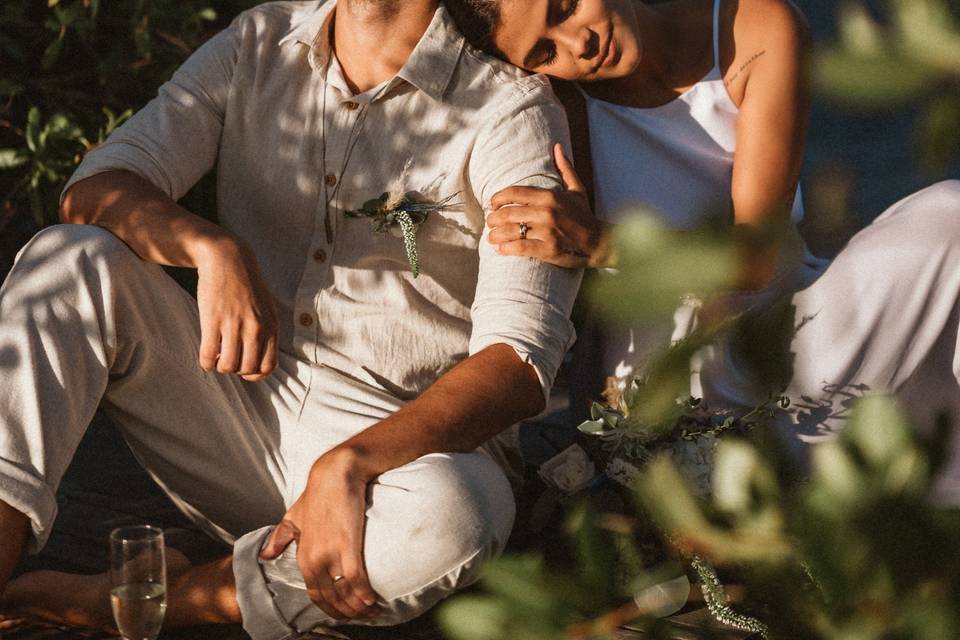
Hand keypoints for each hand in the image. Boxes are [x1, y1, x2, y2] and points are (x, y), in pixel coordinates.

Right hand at [195, 237, 277, 381]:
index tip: (245, 367)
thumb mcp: (267, 307)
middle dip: (236, 369)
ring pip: (227, 366)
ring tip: (217, 355)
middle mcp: (255, 328)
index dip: (255, 374)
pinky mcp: (212, 321)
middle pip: (247, 369)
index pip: (268, 366)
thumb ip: (267, 332)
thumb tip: (261, 362)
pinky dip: (206, 362)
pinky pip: (208, 356)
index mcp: (271, 326)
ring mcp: (234, 325)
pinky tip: (206, 353)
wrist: (227, 259)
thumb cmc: (246, 285)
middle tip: (229, 358)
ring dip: (220, 366)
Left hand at [259, 449, 379, 620]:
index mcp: (303, 556)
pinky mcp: (348, 545)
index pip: (315, 594)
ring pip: (344, 592)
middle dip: (347, 612)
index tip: (343, 614)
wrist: (335, 475)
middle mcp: (315, 559)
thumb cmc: (317, 494)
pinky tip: (373, 600)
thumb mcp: (294, 517)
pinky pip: (356, 579)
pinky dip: (364, 593)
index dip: (330, 609)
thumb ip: (281, 537)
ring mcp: (331, 553)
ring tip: (372, 612)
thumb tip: (265, 555)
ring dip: (358, 607)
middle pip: (331, 598)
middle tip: (362, 618)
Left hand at [488, 144, 604, 268]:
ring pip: (510, 231)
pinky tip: (499, 249)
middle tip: (489, 222)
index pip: (514, 193)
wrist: (600, 243)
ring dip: (495, 235)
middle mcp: (547, 212)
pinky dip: (505, 249)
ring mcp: (547, 231)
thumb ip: (565, 168)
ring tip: (490, 237)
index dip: (498, 197)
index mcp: (550, 196)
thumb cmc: (585, 216)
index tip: (492, 203)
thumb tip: (557, 147)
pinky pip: (519, 247)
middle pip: (508, 212)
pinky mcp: (548, 250)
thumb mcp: (577, 190)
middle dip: (493, 218)